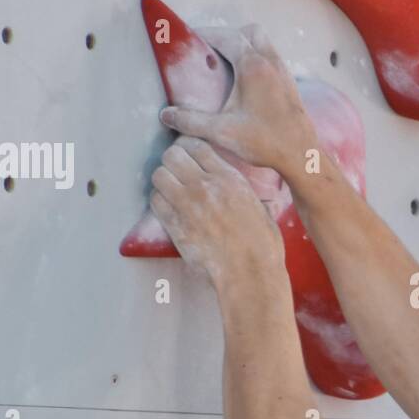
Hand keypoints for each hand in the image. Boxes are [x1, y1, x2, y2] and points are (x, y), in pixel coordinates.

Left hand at [150, 136, 284, 289]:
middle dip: (172, 161)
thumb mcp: (262, 209)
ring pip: (159, 175)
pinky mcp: (175, 225)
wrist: (249, 273)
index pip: (196, 145)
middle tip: (177, 172)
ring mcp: (188, 204)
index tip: (189, 156)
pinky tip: (169, 208)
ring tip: (171, 190)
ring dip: (163, 181)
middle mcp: (206, 186)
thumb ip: (250, 195)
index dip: (189, 148)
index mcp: (229, 178)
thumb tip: (260, 197)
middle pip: (172, 155)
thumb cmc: (262, 245)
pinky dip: (159, 201)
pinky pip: (155, 201)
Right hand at [159, 23, 319, 179]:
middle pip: (248, 32)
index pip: (227, 36)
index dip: (207, 33)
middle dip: (227, 35)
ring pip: (263, 42)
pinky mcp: (290, 83)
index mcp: (253, 66)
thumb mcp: (221, 132)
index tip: (190, 37)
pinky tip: (245, 80)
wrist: (301, 155)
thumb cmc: (265, 142)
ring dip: (245, 44)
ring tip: (226, 62)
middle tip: (208, 49)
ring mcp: (284, 71)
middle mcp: (271, 62)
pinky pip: (272, 58)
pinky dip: (257, 58)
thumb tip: (166, 115)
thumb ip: (190, 121)